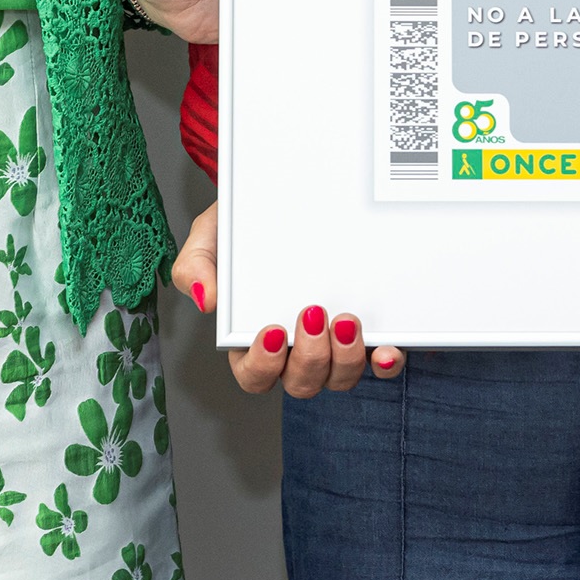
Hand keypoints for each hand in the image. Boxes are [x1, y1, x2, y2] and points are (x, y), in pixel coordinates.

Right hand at [169, 204, 402, 396]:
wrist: (284, 197)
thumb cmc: (242, 228)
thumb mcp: (210, 237)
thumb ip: (194, 266)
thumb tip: (204, 300)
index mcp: (253, 340)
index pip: (254, 375)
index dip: (263, 366)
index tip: (272, 332)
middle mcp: (294, 351)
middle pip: (301, 383)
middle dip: (310, 359)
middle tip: (313, 315)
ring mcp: (332, 345)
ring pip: (339, 378)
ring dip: (345, 360)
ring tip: (346, 320)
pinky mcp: (365, 333)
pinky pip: (378, 364)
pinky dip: (384, 363)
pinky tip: (386, 349)